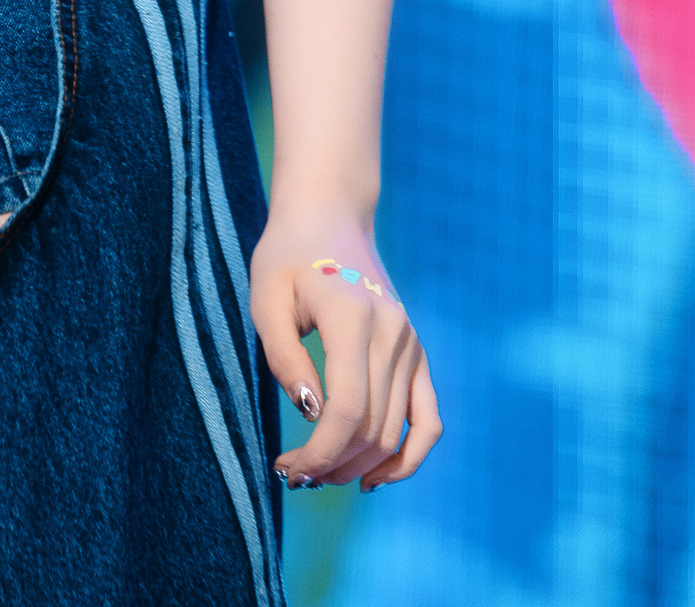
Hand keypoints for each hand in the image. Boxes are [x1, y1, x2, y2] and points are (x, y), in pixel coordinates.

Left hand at [249, 210, 440, 490]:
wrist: (329, 217)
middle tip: (294, 475)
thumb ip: (284, 357)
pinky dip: (408, 457)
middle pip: (371, 427)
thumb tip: (311, 413)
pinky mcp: (417, 353)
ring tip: (320, 474)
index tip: (287, 469)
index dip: (319, 452)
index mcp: (352, 316)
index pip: (346, 408)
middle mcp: (391, 333)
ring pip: (396, 431)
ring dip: (359, 466)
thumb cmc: (287, 257)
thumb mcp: (266, 298)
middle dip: (332, 465)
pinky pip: (428, 420)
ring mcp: (410, 344)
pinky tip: (375, 477)